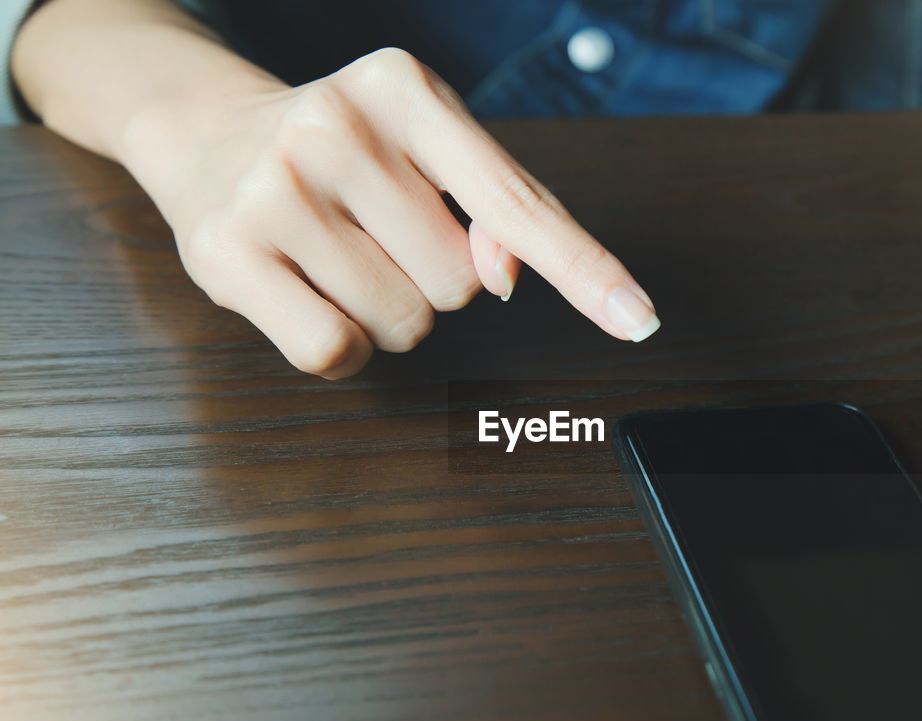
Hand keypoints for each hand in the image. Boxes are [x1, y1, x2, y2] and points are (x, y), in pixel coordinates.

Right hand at [120, 47, 659, 377]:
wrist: (205, 132)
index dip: (584, 268)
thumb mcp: (428, 148)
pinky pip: (336, 351)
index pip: (516, 202)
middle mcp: (336, 127)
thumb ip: (494, 205)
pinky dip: (342, 344)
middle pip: (462, 283)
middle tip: (376, 230)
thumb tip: (509, 275)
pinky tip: (308, 291)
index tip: (638, 317)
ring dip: (389, 311)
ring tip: (339, 253)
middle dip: (434, 277)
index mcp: (405, 90)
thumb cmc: (344, 149)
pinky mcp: (225, 255)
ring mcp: (275, 190)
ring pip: (405, 324)